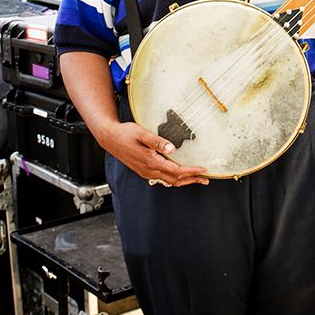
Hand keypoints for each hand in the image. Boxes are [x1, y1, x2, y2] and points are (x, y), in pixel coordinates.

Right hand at [89, 117, 210, 186]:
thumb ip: (158, 142)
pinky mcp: (144, 170)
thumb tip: (172, 149)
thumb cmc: (125, 134)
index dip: (191, 171)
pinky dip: (174, 178)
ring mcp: (146, 172)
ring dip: (184, 180)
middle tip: (205, 179)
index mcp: (150, 162)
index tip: (203, 170)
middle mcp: (149, 170)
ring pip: (169, 180)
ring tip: (197, 178)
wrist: (109, 138)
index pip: (176, 171)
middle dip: (191, 180)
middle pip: (174, 180)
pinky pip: (162, 177)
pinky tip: (179, 174)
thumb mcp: (142, 133)